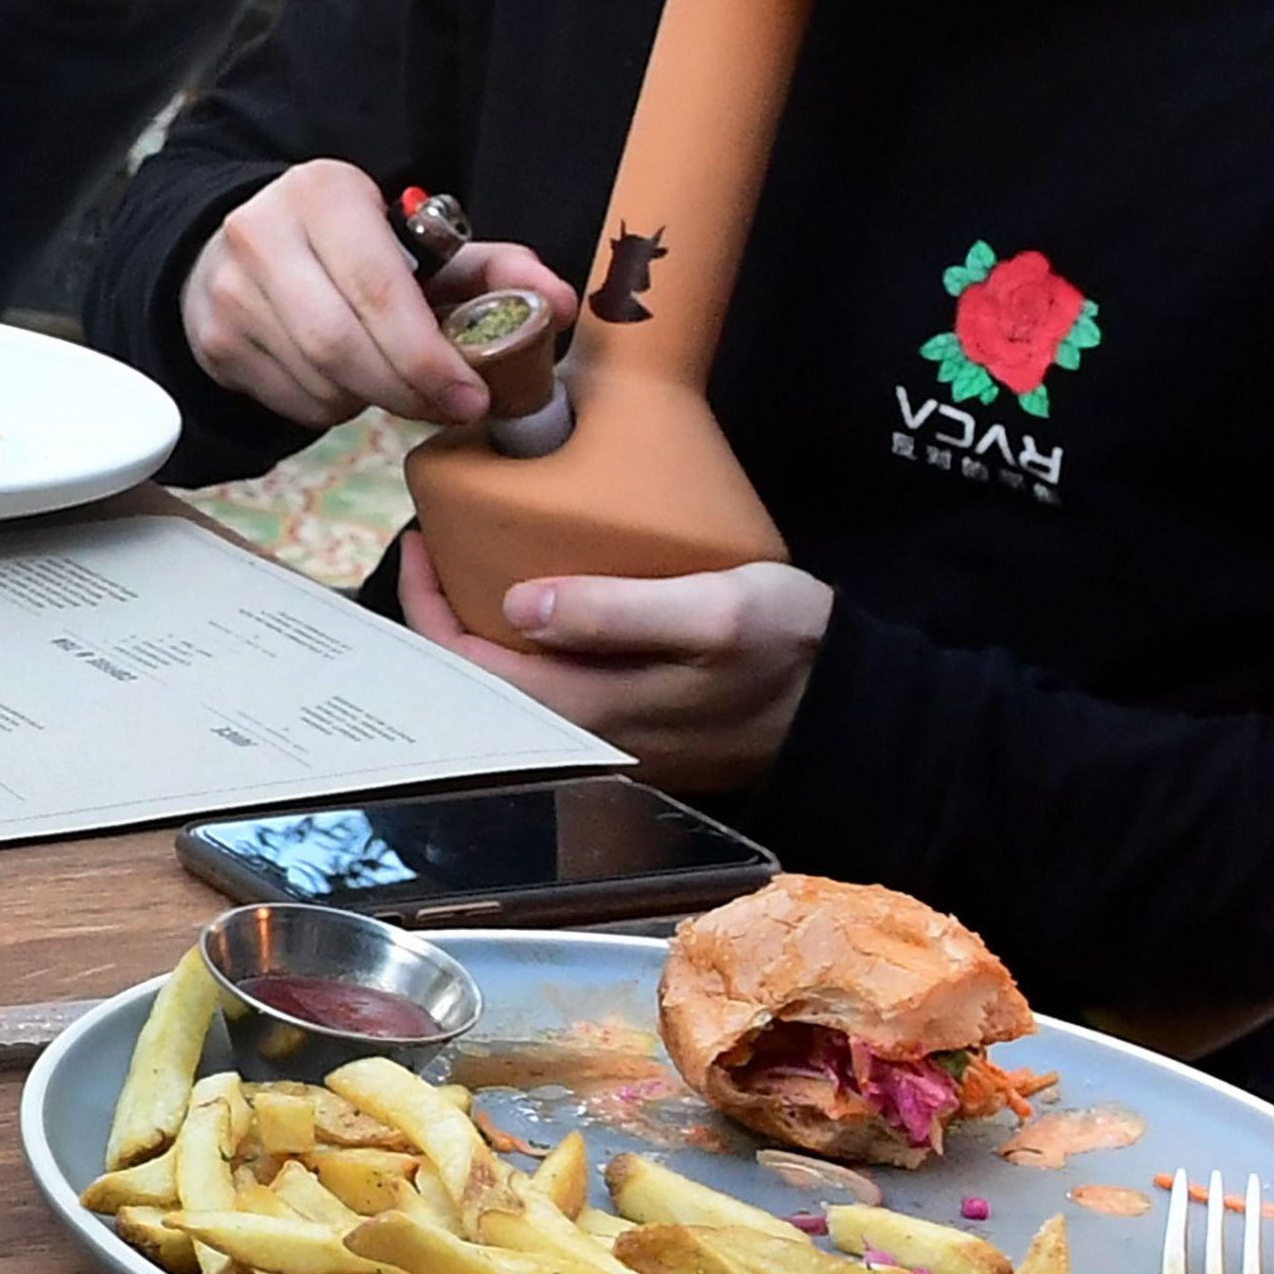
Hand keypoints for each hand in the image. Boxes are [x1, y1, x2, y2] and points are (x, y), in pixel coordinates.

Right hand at [180, 160, 578, 428]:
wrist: (241, 249)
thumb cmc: (355, 248)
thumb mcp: (425, 243)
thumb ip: (497, 269)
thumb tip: (562, 305)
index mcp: (325, 193)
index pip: (377, 289)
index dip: (427, 354)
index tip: (471, 394)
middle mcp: (263, 234)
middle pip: (341, 344)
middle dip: (407, 389)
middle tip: (450, 408)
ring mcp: (229, 291)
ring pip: (318, 380)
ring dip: (372, 398)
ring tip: (397, 381)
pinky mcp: (214, 341)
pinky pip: (292, 401)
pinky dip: (336, 408)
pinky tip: (350, 382)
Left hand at [395, 534, 829, 788]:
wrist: (853, 708)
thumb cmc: (791, 651)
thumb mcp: (715, 612)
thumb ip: (617, 610)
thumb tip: (520, 603)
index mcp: (591, 707)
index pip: (471, 667)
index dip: (430, 606)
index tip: (421, 539)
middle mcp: (585, 733)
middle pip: (480, 680)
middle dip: (445, 615)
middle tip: (438, 541)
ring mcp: (608, 734)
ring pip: (513, 682)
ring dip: (482, 627)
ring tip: (473, 559)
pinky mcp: (633, 722)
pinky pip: (550, 681)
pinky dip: (525, 640)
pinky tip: (536, 596)